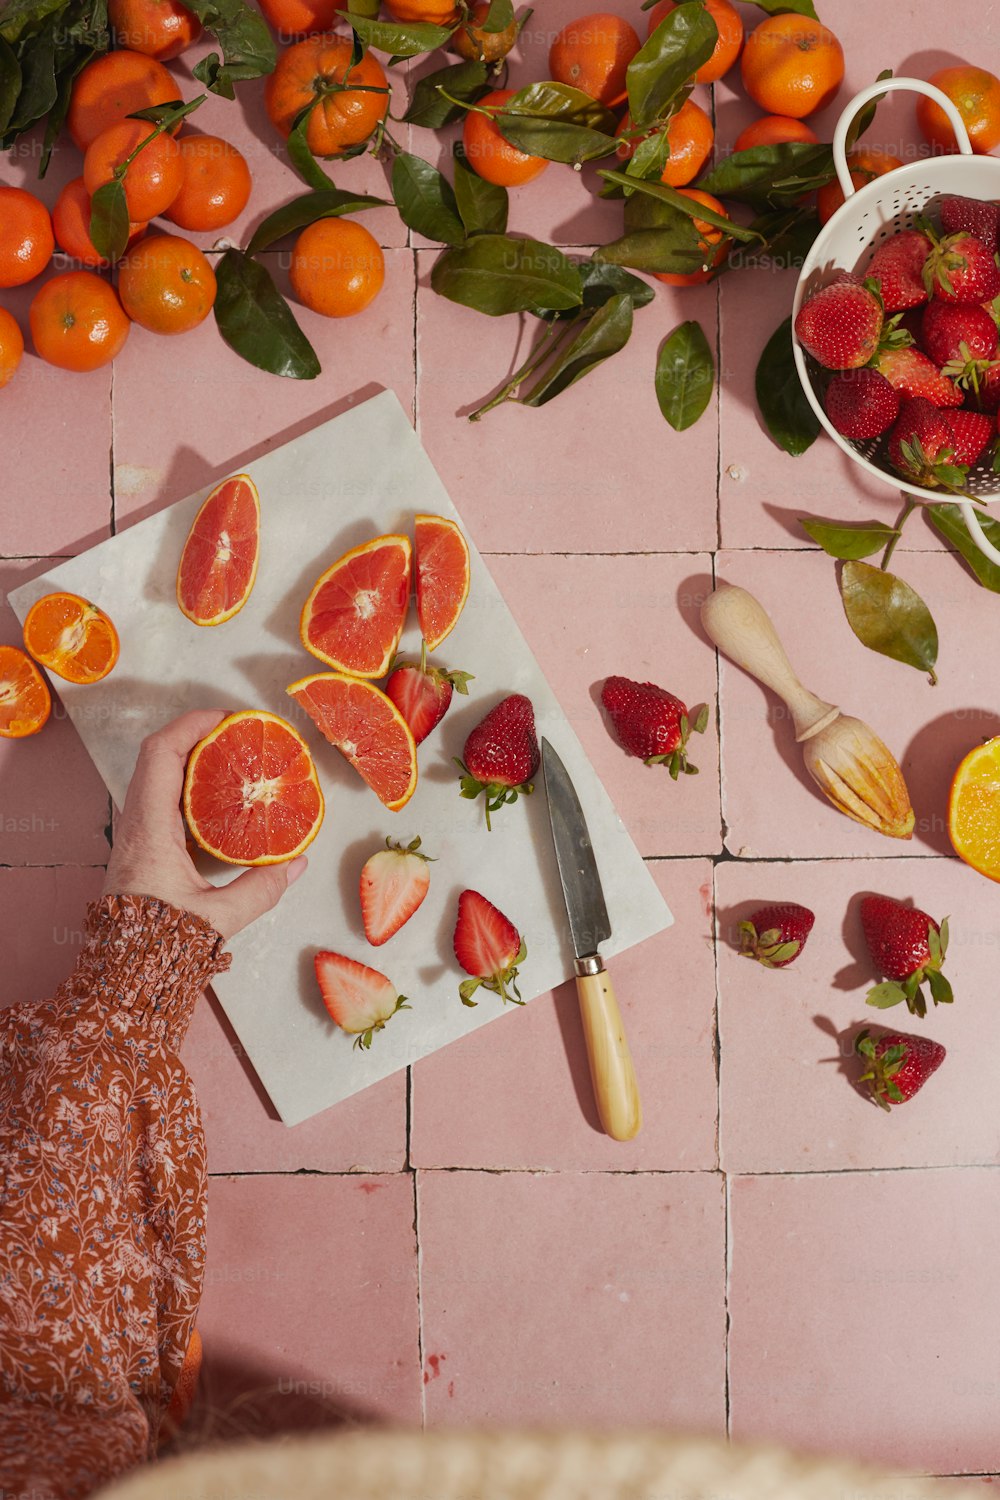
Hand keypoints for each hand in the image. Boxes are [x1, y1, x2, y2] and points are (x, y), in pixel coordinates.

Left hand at [102, 709, 306, 939]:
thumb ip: (261, 889)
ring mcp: (133, 835)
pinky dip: (186, 787)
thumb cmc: (161, 945)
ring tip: (230, 760)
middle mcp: (134, 824)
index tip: (226, 717)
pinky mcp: (137, 848)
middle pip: (158, 757)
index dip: (191, 725)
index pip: (162, 755)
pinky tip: (216, 800)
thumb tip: (296, 864)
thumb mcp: (219, 917)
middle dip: (196, 735)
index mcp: (149, 830)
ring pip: (156, 777)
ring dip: (189, 760)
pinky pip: (159, 800)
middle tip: (236, 735)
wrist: (122, 976)